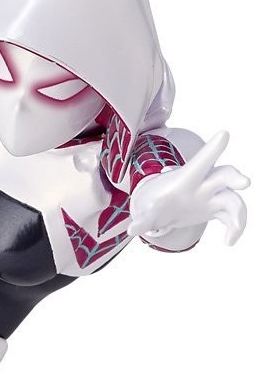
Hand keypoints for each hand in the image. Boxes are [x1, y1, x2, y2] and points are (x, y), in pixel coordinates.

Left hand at [129, 131, 249, 244]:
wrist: (164, 208)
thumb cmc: (156, 204)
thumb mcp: (149, 213)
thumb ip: (143, 220)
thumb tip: (131, 230)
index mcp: (187, 178)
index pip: (200, 161)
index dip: (212, 149)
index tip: (224, 133)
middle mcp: (205, 183)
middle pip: (224, 174)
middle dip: (234, 177)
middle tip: (244, 183)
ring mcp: (214, 196)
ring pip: (233, 199)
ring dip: (238, 214)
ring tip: (232, 234)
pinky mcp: (218, 209)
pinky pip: (232, 217)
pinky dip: (233, 228)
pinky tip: (228, 242)